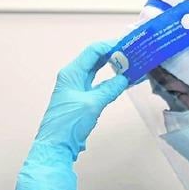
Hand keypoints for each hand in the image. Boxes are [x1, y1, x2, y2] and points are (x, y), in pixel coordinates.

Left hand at [36, 41, 128, 159]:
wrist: (57, 145)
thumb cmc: (68, 124)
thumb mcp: (93, 104)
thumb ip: (110, 89)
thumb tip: (125, 78)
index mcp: (71, 73)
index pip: (93, 51)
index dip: (109, 45)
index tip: (126, 44)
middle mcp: (73, 77)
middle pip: (95, 59)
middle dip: (113, 54)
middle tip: (131, 52)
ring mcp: (77, 88)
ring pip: (97, 71)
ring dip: (112, 67)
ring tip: (130, 63)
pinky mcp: (82, 98)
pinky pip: (98, 84)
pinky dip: (110, 81)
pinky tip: (122, 80)